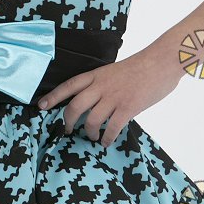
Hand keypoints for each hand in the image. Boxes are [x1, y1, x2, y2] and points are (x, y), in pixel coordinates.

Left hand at [37, 48, 180, 146]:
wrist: (162, 61)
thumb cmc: (142, 66)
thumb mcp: (115, 70)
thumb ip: (104, 84)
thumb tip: (97, 100)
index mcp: (97, 75)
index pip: (69, 85)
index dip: (54, 96)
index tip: (41, 106)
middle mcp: (101, 86)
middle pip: (75, 106)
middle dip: (68, 122)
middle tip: (68, 130)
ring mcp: (114, 97)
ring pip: (91, 120)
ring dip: (90, 133)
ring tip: (94, 137)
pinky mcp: (128, 108)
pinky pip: (112, 128)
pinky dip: (107, 138)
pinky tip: (107, 142)